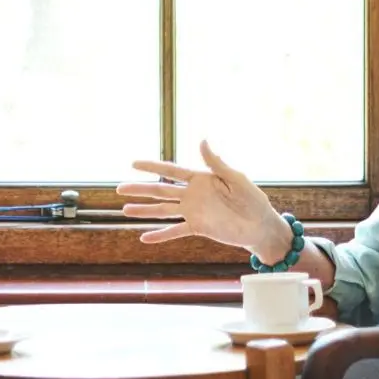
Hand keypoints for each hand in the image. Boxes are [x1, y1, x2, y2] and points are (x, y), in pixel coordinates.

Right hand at [120, 140, 287, 257]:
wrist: (260, 226)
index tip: (133, 164)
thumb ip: (216, 163)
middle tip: (119, 188)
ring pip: (163, 211)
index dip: (152, 167)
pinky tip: (144, 238)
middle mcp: (193, 195)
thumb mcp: (236, 178)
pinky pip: (175, 231)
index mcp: (201, 179)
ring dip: (144, 211)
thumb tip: (202, 140)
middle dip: (140, 189)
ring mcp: (193, 212)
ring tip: (125, 211)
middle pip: (161, 191)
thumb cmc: (252, 199)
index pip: (171, 171)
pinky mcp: (197, 228)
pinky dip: (160, 235)